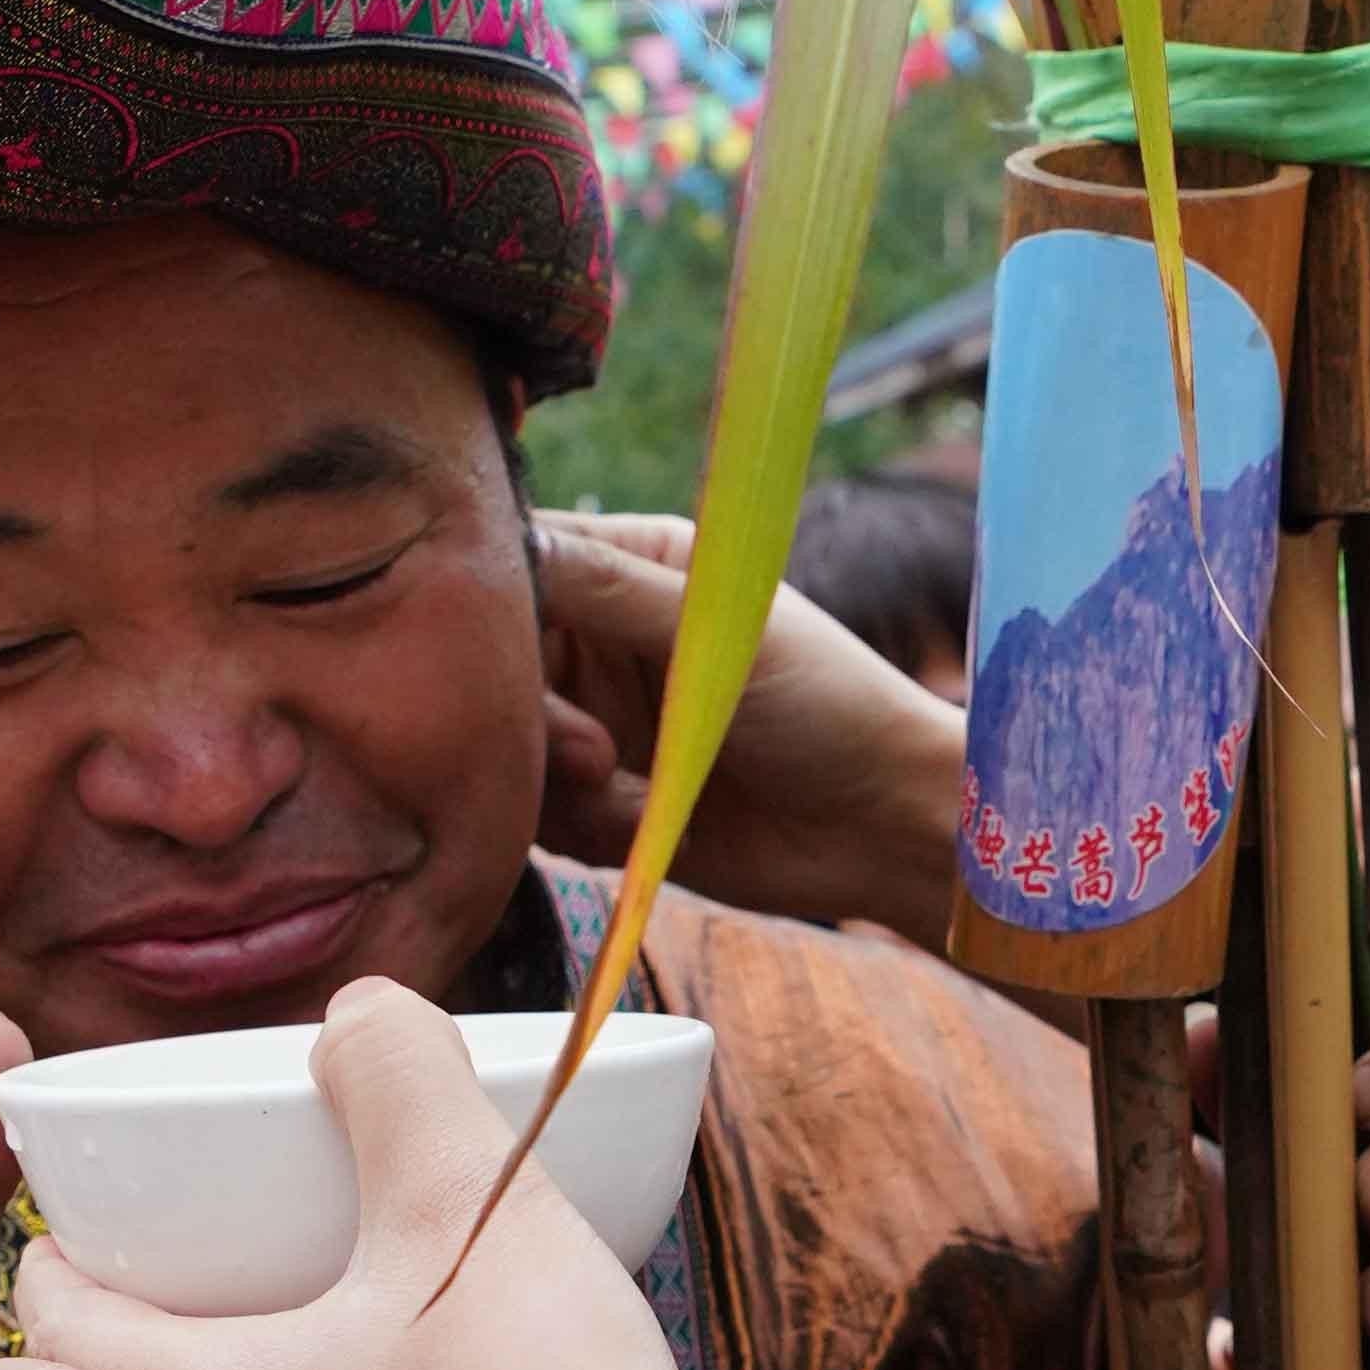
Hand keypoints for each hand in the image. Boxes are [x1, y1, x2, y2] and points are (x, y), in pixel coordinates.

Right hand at [534, 508, 970, 937]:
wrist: (880, 828)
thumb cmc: (828, 703)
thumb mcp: (718, 631)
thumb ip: (607, 587)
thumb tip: (504, 541)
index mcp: (629, 567)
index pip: (517, 561)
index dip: (489, 602)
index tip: (491, 646)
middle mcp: (600, 640)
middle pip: (491, 663)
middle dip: (530, 713)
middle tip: (591, 753)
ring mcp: (595, 723)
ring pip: (506, 744)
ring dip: (557, 778)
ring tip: (629, 790)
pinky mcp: (599, 803)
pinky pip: (539, 813)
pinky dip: (584, 824)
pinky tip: (648, 824)